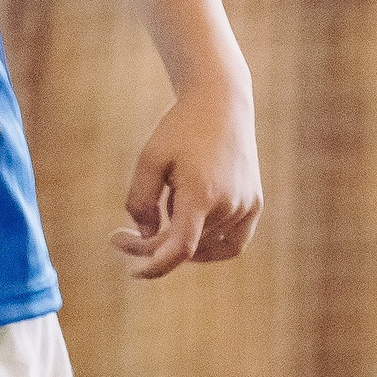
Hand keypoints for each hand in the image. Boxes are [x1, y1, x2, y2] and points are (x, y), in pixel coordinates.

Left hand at [111, 83, 261, 278]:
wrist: (221, 103)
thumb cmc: (180, 129)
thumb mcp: (149, 160)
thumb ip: (140, 202)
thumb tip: (148, 236)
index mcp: (202, 194)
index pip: (179, 249)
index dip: (154, 267)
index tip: (132, 272)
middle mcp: (230, 205)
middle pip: (186, 246)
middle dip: (151, 244)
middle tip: (121, 235)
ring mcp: (247, 206)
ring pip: (206, 246)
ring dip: (180, 237)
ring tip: (168, 201)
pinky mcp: (255, 204)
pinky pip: (233, 243)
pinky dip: (209, 247)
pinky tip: (189, 233)